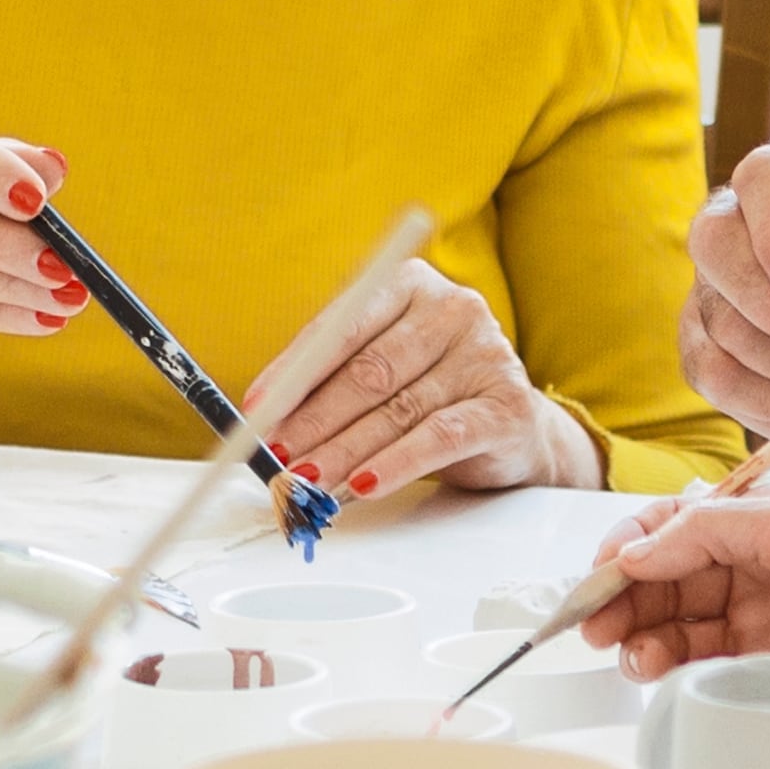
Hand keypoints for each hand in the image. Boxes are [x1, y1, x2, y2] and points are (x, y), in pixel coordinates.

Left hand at [245, 258, 595, 498]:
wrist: (512, 425)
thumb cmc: (431, 390)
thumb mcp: (382, 368)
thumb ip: (330, 379)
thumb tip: (266, 415)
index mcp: (411, 283)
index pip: (342, 327)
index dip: (294, 372)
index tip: (258, 408)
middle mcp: (453, 309)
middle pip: (370, 371)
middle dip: (314, 419)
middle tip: (277, 455)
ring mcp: (485, 355)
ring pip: (398, 410)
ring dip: (343, 452)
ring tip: (305, 479)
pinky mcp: (506, 406)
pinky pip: (439, 438)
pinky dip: (395, 465)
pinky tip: (361, 485)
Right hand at [581, 480, 769, 679]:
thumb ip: (711, 529)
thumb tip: (639, 548)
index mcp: (761, 518)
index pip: (675, 528)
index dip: (631, 548)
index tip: (599, 575)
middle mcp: (758, 564)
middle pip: (668, 579)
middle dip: (624, 599)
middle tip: (594, 624)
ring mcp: (765, 616)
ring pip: (681, 625)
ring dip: (644, 636)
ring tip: (630, 652)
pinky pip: (708, 665)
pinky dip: (675, 667)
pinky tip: (660, 668)